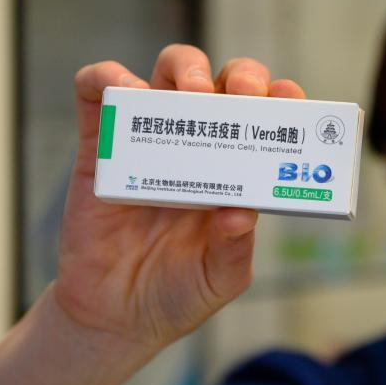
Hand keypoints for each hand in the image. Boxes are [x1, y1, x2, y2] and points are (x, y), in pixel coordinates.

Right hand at [53, 44, 305, 350]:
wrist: (116, 316)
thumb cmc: (179, 291)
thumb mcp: (219, 277)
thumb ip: (233, 248)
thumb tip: (241, 213)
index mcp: (236, 169)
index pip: (265, 117)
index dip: (280, 99)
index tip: (289, 98)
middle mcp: (198, 144)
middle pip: (223, 84)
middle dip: (241, 77)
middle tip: (243, 95)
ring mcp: (150, 140)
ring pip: (167, 74)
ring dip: (184, 68)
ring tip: (192, 93)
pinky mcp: (99, 147)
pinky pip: (96, 95)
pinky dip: (104, 79)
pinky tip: (120, 90)